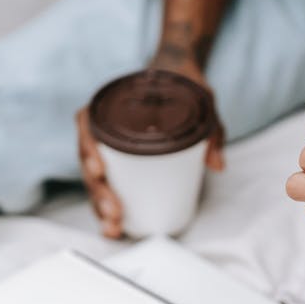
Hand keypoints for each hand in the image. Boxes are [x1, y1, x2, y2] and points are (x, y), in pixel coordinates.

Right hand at [75, 65, 224, 238]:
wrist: (176, 75)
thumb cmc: (183, 86)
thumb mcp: (203, 100)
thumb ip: (212, 130)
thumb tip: (217, 165)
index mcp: (111, 103)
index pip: (87, 124)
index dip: (87, 147)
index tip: (98, 169)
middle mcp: (103, 125)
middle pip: (88, 161)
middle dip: (98, 191)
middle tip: (115, 213)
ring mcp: (108, 146)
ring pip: (94, 179)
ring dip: (99, 205)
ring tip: (113, 227)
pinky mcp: (118, 162)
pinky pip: (106, 184)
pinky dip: (106, 207)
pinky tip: (114, 228)